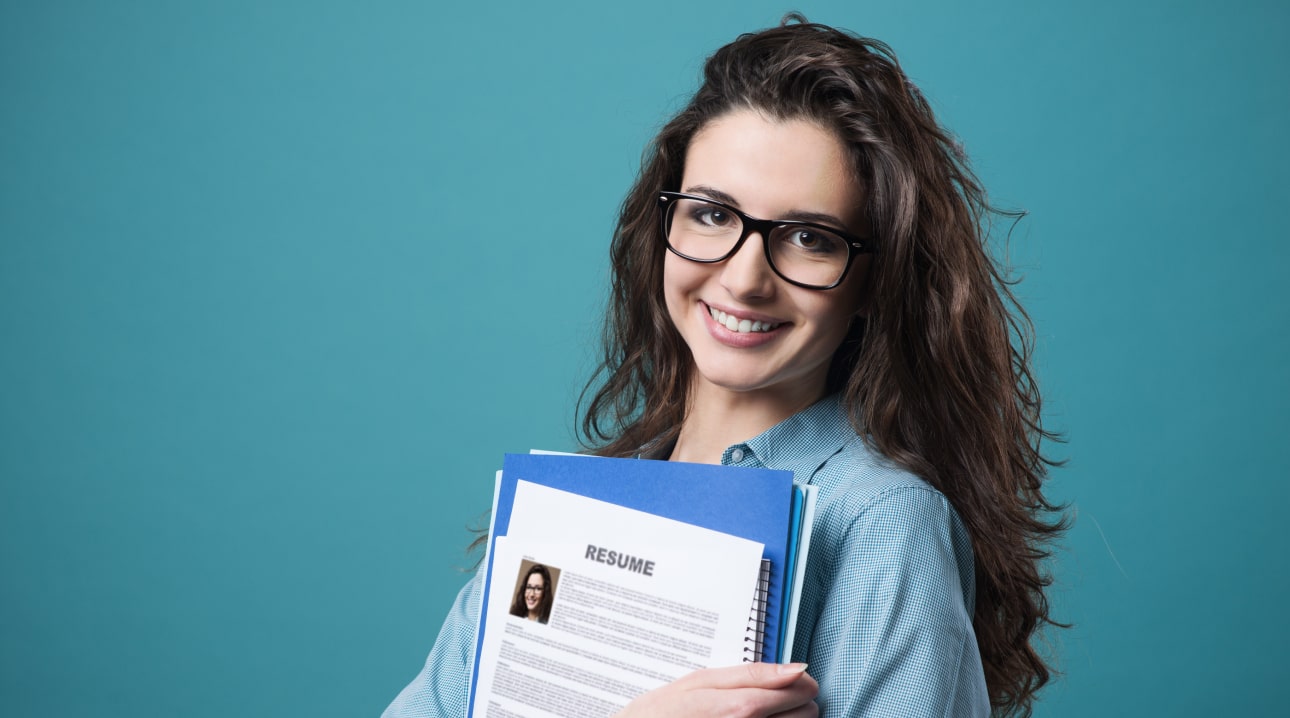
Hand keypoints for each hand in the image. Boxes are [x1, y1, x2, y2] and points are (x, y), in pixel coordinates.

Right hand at [616, 663, 817, 717]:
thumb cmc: (663, 713)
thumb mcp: (701, 681)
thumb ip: (753, 674)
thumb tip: (797, 669)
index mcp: (743, 707)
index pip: (802, 689)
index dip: (797, 682)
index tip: (785, 682)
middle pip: (808, 714)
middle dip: (794, 703)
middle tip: (767, 701)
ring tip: (758, 715)